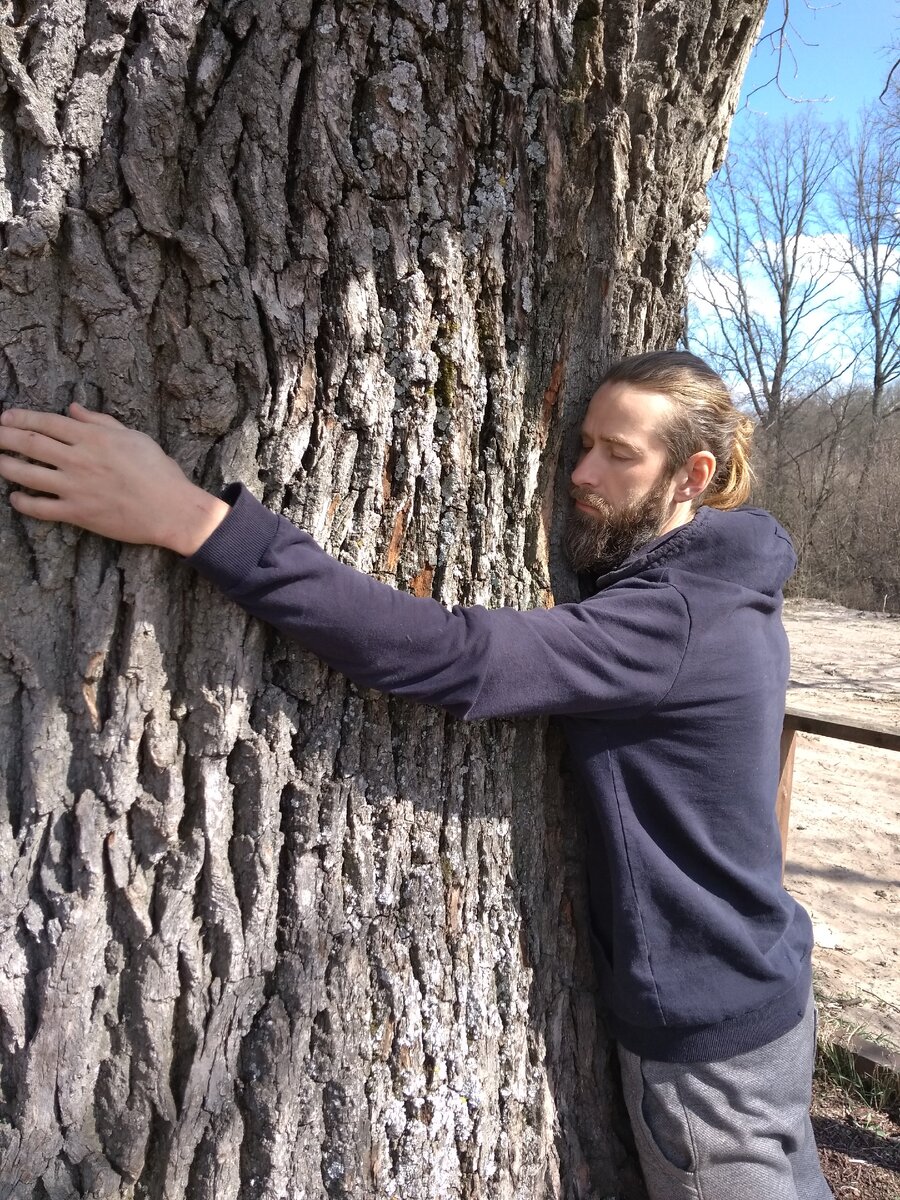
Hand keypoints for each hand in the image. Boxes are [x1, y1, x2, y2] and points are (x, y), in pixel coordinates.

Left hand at [0, 403, 230, 555]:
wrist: (171, 509)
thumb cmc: (158, 471)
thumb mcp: (133, 437)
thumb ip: (100, 421)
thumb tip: (72, 409)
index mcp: (92, 438)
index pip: (46, 422)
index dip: (20, 418)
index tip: (5, 417)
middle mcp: (78, 460)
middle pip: (29, 444)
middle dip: (4, 437)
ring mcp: (75, 487)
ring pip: (27, 474)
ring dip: (6, 466)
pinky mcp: (77, 512)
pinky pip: (40, 508)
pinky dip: (23, 502)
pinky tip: (15, 498)